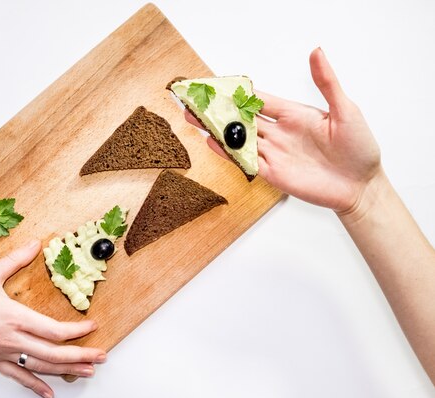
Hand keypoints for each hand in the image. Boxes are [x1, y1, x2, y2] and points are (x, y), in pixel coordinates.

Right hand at [0, 239, 104, 397]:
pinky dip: (36, 386)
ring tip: (87, 372)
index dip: (77, 331)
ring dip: (67, 371)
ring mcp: (4, 354)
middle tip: (101, 356)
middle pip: (54, 353)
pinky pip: (19, 377)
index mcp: (14, 317)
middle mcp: (13, 340)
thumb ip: (15, 260)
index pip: (54, 330)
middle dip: (81, 356)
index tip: (92, 326)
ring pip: (42, 367)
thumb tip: (35, 244)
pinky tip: (49, 393)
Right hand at [188, 47, 381, 213]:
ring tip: (195, 120)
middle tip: (195, 102)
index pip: (260, 101)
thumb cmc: (359, 148)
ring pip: (240, 140)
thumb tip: (316, 52)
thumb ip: (327, 83)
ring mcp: (275, 154)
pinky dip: (229, 153)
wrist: (361, 186)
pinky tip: (213, 143)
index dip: (239, 93)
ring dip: (217, 131)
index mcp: (294, 115)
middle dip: (218, 111)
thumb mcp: (346, 110)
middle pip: (242, 120)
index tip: (218, 84)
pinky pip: (247, 162)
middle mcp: (280, 133)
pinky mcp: (274, 174)